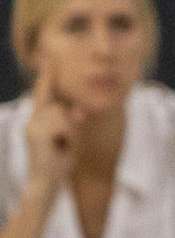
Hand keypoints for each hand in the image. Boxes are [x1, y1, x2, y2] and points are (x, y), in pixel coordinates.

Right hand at [23, 68, 87, 190]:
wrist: (45, 182)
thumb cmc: (59, 161)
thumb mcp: (68, 137)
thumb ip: (70, 121)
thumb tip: (78, 111)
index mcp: (39, 118)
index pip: (44, 93)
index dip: (46, 75)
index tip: (46, 55)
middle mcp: (33, 119)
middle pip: (57, 104)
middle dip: (68, 121)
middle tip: (63, 139)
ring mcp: (33, 126)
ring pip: (62, 114)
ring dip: (69, 132)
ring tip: (62, 147)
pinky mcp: (35, 133)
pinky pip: (61, 124)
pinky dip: (66, 136)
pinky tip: (59, 147)